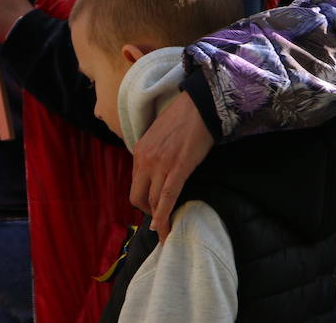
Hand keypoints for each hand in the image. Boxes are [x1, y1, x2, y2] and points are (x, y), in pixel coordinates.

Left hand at [130, 92, 213, 241]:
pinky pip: (167, 198)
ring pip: (152, 201)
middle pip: (137, 196)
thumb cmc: (183, 118)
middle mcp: (145, 159)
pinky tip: (166, 230)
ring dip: (158, 219)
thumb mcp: (158, 135)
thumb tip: (158, 170)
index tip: (152, 207)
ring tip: (165, 230)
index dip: (143, 199)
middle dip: (147, 211)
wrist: (200, 105)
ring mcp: (160, 165)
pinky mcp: (178, 168)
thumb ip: (153, 153)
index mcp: (139, 151)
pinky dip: (164, 217)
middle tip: (159, 218)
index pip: (135, 184)